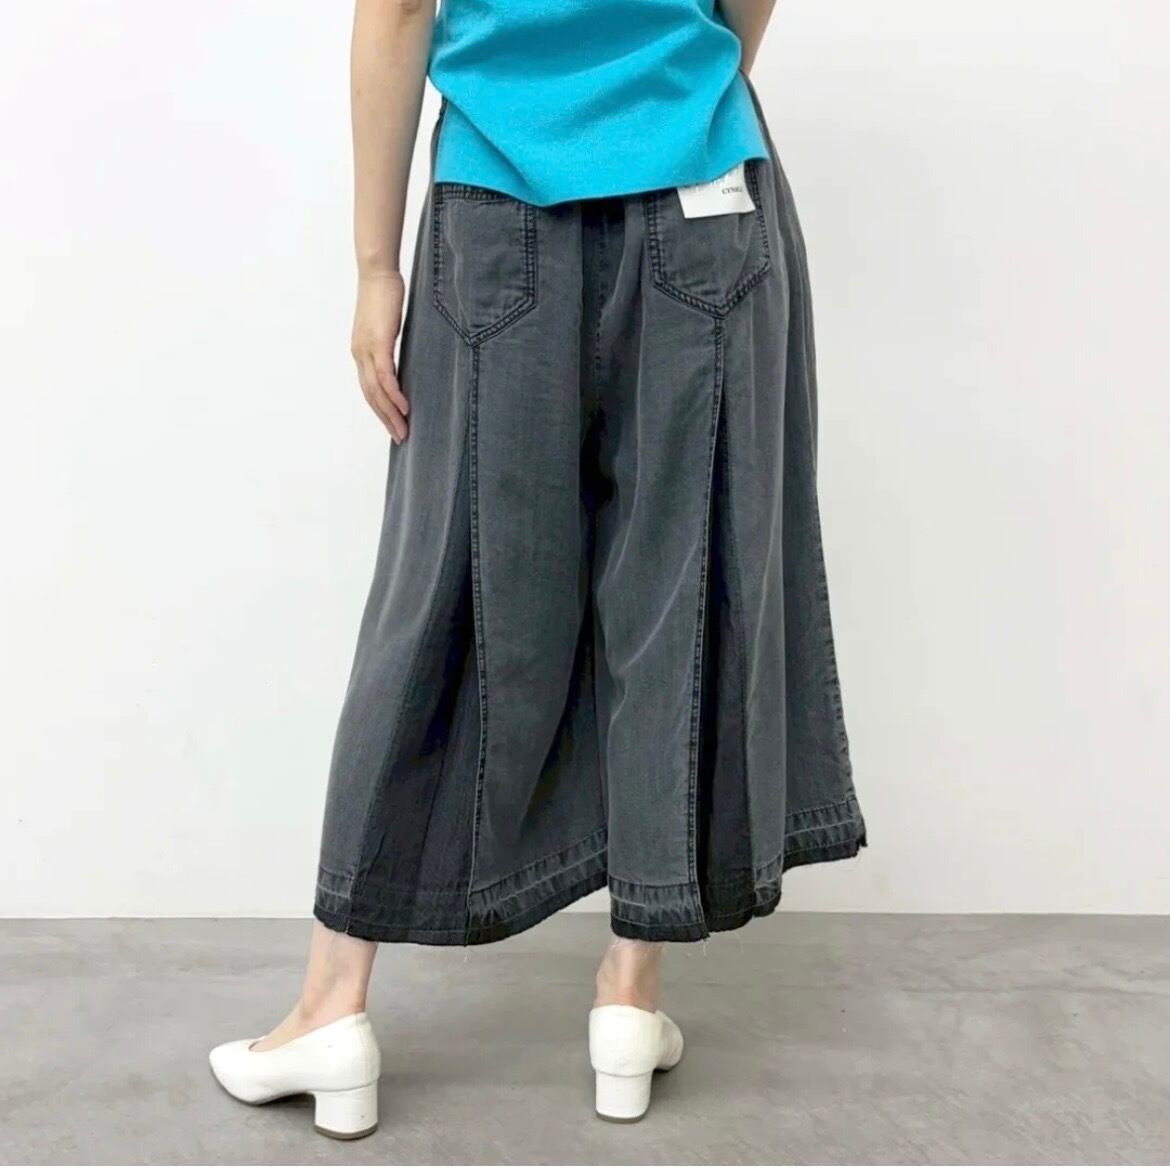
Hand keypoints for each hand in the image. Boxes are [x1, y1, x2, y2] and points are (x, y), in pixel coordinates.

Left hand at [351, 272, 408, 442]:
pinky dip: (394, 394)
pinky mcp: (378, 343)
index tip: (394, 425)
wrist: (377, 273)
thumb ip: (392, 344)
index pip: (369, 389)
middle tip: (400, 438)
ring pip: (376, 391)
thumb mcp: (388, 325)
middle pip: (370, 396)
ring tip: (403, 430)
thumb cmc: (385, 294)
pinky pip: (386, 376)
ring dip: (390, 414)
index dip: (381, 410)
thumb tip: (404, 359)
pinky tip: (404, 408)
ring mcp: (366, 350)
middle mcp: (359, 354)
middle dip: (385, 420)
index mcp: (361, 352)